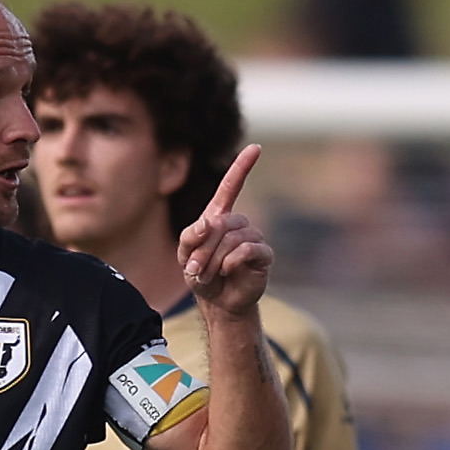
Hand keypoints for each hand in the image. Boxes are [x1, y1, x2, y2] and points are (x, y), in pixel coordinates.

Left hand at [178, 145, 272, 316]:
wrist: (218, 302)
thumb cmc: (201, 274)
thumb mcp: (185, 254)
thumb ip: (190, 235)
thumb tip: (208, 222)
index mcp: (220, 216)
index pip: (231, 186)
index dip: (242, 166)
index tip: (256, 147)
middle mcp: (239, 223)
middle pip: (220, 224)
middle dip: (203, 248)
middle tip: (194, 269)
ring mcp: (254, 237)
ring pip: (232, 238)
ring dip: (214, 258)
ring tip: (208, 274)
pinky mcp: (264, 255)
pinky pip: (248, 249)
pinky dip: (232, 260)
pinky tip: (227, 270)